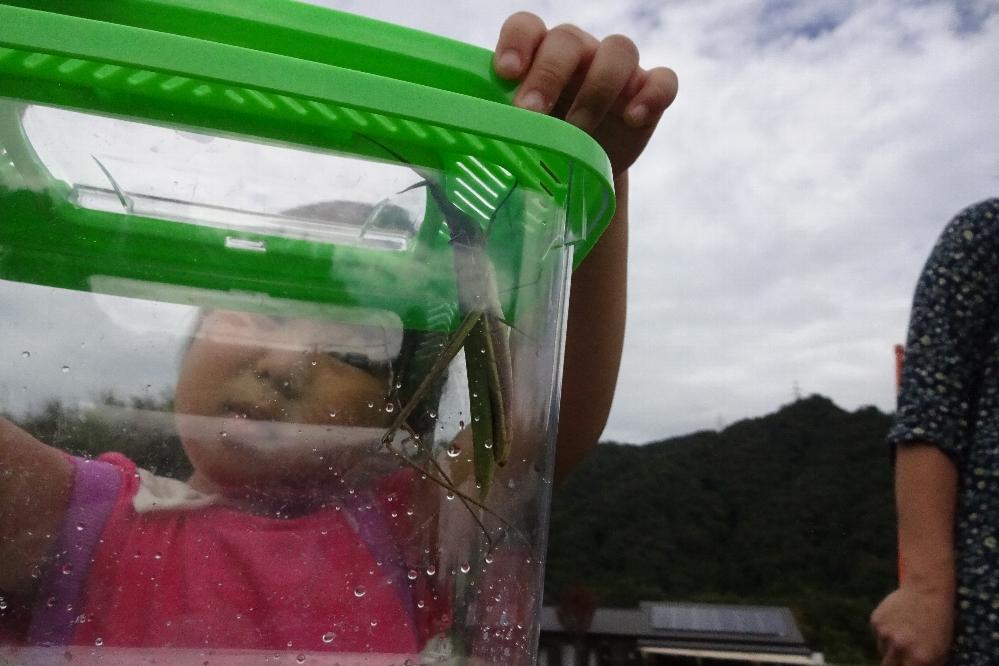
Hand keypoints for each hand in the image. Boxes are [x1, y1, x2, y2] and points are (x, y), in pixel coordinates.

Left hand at [494, 12, 677, 175]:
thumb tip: (472, 132)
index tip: (505, 72)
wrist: (584, 168)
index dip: (517, 43)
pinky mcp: (648, 92)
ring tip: (577, 131)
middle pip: (568, 39)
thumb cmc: (543, 143)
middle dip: (548, 75)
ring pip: (618, 50)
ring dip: (595, 90)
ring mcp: (617, 70)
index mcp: (539, 54)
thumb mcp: (519, 132)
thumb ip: (502, 121)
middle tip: (530, 113)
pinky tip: (633, 118)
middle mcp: (578, 52)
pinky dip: (651, 95)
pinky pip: (663, 80)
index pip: (526, 26)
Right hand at [871, 584, 953, 665]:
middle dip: (895, 663)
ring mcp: (885, 634)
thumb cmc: (939, 622)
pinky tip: (897, 621)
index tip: (909, 662)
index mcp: (920, 658)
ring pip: (882, 650)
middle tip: (902, 656)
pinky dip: (884, 631)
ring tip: (903, 633)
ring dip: (890, 647)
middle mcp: (900, 648)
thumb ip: (927, 664)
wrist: (927, 591)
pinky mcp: (875, 621)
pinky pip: (877, 634)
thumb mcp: (941, 650)